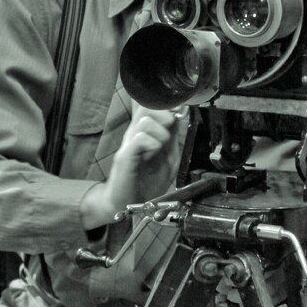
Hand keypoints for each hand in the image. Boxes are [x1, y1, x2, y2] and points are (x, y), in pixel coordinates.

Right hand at [81, 104, 184, 227]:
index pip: (152, 104)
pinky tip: (152, 155)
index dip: (168, 103)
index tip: (179, 110)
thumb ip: (174, 135)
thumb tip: (181, 113)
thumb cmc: (147, 181)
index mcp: (145, 131)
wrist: (130, 203)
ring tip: (160, 148)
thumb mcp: (169, 155)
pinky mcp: (125, 155)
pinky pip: (141, 138)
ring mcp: (129, 143)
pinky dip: (152, 145)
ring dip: (160, 134)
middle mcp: (135, 133)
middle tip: (168, 132)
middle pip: (148, 107)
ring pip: (146, 121)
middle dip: (165, 116)